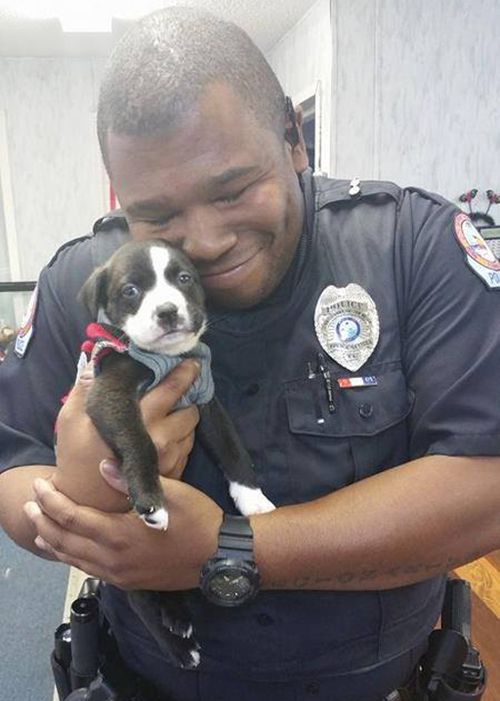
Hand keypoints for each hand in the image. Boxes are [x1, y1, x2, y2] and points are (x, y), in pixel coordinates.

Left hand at [24, 477, 222, 590]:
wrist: (220, 557)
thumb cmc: (198, 519)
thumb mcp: (171, 492)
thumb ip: (132, 481)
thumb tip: (102, 466)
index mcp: (120, 534)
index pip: (72, 517)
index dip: (51, 501)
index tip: (40, 484)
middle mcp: (113, 559)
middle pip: (65, 541)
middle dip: (43, 521)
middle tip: (30, 504)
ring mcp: (120, 574)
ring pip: (73, 560)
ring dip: (53, 542)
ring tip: (39, 528)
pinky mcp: (128, 582)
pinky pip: (89, 570)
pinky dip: (71, 558)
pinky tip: (69, 550)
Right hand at [52, 359, 200, 511]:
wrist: (88, 501)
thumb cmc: (78, 457)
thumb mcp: (73, 419)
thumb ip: (86, 386)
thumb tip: (98, 360)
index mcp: (141, 421)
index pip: (174, 388)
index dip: (185, 372)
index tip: (191, 362)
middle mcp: (162, 438)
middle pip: (191, 408)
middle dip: (186, 398)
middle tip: (175, 391)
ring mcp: (171, 458)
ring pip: (191, 427)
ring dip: (183, 418)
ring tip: (167, 414)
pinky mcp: (175, 472)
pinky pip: (188, 446)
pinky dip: (181, 437)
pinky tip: (164, 434)